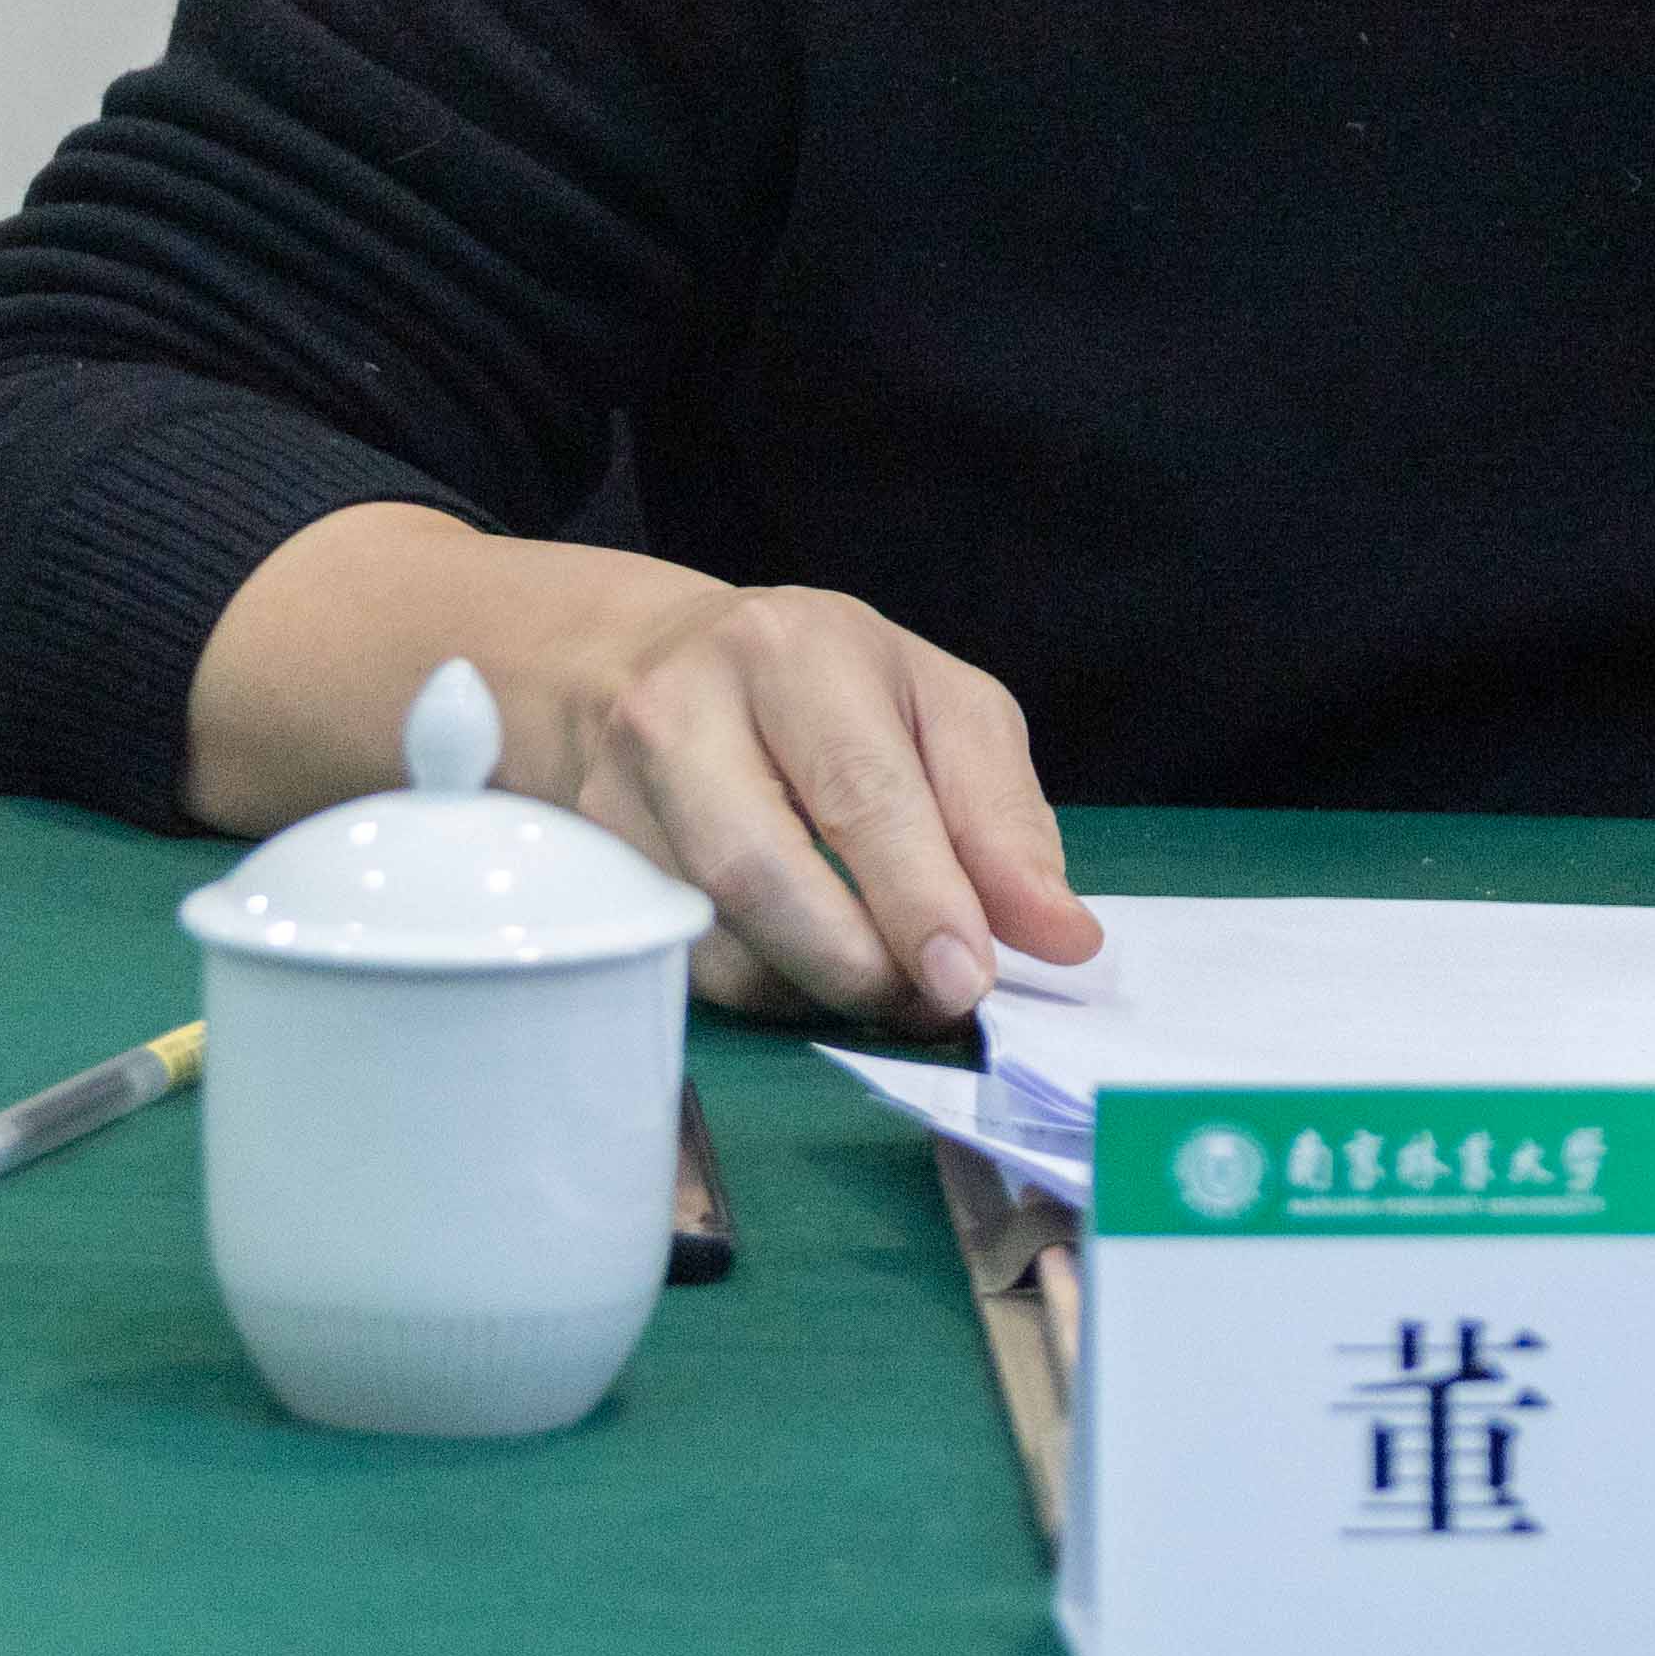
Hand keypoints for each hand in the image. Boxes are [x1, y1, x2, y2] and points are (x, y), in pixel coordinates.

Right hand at [575, 571, 1101, 1029]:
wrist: (642, 666)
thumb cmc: (820, 686)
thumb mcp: (938, 708)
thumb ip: (1004, 817)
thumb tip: (1063, 935)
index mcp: (794, 650)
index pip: (860, 791)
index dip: (919, 898)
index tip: (973, 979)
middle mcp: (685, 710)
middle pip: (761, 870)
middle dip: (862, 962)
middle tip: (937, 1005)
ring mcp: (617, 790)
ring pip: (716, 935)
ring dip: (818, 989)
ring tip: (893, 990)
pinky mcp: (591, 862)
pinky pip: (685, 962)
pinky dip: (768, 989)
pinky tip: (817, 974)